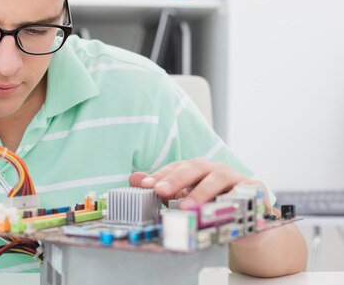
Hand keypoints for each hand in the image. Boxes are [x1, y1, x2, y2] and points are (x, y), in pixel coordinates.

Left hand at [129, 158, 269, 209]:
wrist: (251, 222)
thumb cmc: (216, 207)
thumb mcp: (186, 200)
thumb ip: (163, 190)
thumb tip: (133, 179)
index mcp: (200, 169)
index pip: (178, 166)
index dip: (161, 174)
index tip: (144, 185)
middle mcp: (217, 170)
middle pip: (197, 167)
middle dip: (177, 178)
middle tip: (161, 191)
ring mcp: (238, 179)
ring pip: (219, 178)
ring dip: (201, 192)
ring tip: (186, 207)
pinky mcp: (256, 192)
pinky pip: (244, 194)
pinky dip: (232, 200)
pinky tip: (220, 210)